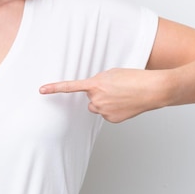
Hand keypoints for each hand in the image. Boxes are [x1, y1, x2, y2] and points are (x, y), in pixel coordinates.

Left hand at [39, 68, 167, 122]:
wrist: (153, 89)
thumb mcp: (111, 73)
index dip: (54, 88)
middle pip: (90, 98)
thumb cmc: (134, 78)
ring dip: (105, 102)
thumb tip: (94, 92)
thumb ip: (98, 82)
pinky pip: (107, 113)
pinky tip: (125, 103)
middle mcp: (96, 99)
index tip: (41, 90)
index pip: (70, 87)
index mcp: (95, 84)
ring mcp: (104, 111)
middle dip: (98, 94)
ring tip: (122, 95)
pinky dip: (113, 109)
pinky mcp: (112, 119)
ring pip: (98, 106)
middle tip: (114, 89)